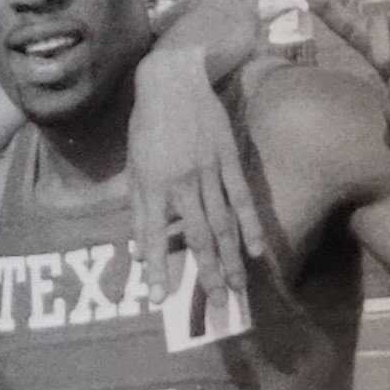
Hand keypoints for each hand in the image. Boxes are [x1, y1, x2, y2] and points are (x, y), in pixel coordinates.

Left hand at [130, 47, 265, 305]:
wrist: (174, 80)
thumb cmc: (147, 126)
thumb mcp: (134, 166)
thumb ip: (139, 209)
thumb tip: (138, 251)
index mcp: (152, 184)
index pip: (152, 234)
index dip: (155, 267)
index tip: (157, 298)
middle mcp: (181, 182)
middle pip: (198, 237)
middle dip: (207, 274)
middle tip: (217, 308)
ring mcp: (208, 171)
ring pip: (222, 224)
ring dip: (230, 260)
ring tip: (236, 290)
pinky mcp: (229, 159)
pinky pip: (241, 198)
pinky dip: (249, 226)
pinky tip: (255, 252)